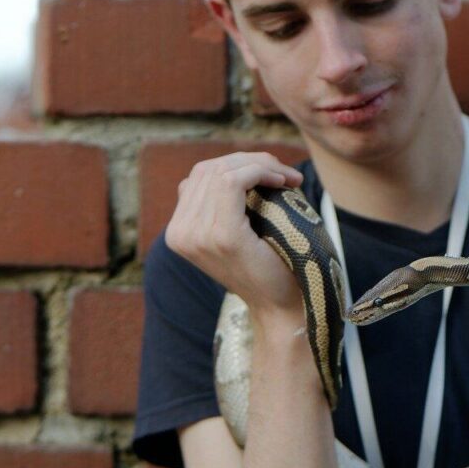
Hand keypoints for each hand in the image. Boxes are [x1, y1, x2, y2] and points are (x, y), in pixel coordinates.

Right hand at [165, 152, 306, 322]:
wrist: (280, 306)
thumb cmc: (268, 267)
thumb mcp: (237, 231)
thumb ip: (222, 204)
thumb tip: (232, 166)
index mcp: (179, 231)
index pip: (199, 176)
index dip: (237, 164)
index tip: (274, 173)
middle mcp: (180, 232)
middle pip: (209, 169)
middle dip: (251, 161)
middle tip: (287, 172)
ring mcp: (197, 234)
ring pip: (222, 171)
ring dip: (261, 165)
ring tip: (289, 177)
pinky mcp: (221, 235)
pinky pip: (232, 182)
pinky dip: (260, 172)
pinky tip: (283, 182)